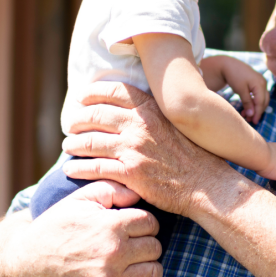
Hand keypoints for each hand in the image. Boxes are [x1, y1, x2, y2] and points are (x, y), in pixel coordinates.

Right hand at [10, 180, 165, 276]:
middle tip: (133, 245)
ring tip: (136, 264)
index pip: (151, 223)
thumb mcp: (80, 199)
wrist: (27, 264)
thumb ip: (112, 189)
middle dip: (147, 244)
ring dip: (149, 268)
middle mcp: (113, 255)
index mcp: (111, 226)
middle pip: (155, 248)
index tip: (135, 226)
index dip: (144, 223)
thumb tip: (139, 194)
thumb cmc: (57, 226)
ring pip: (153, 274)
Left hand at [61, 81, 234, 217]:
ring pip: (90, 142)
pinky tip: (71, 170)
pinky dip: (78, 169)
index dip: (93, 93)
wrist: (206, 184)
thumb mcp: (177, 123)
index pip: (113, 92)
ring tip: (69, 147)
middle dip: (78, 119)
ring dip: (74, 144)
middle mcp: (139, 125)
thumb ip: (155, 112)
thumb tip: (137, 106)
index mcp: (151, 109)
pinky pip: (95, 168)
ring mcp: (133, 149)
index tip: (82, 98)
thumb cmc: (194, 154)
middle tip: (72, 125)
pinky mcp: (130, 174)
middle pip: (95, 115)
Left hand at [217, 57, 268, 123]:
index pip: (261, 102)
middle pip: (264, 101)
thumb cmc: (234, 76)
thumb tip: (252, 114)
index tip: (253, 122)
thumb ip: (247, 102)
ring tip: (246, 115)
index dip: (257, 113)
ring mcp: (261, 82)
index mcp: (260, 84)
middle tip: (249, 120)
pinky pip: (258, 95)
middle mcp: (263, 83)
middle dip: (257, 112)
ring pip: (262, 99)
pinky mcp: (257, 83)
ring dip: (255, 108)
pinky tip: (246, 108)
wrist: (229, 65)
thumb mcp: (240, 90)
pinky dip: (254, 103)